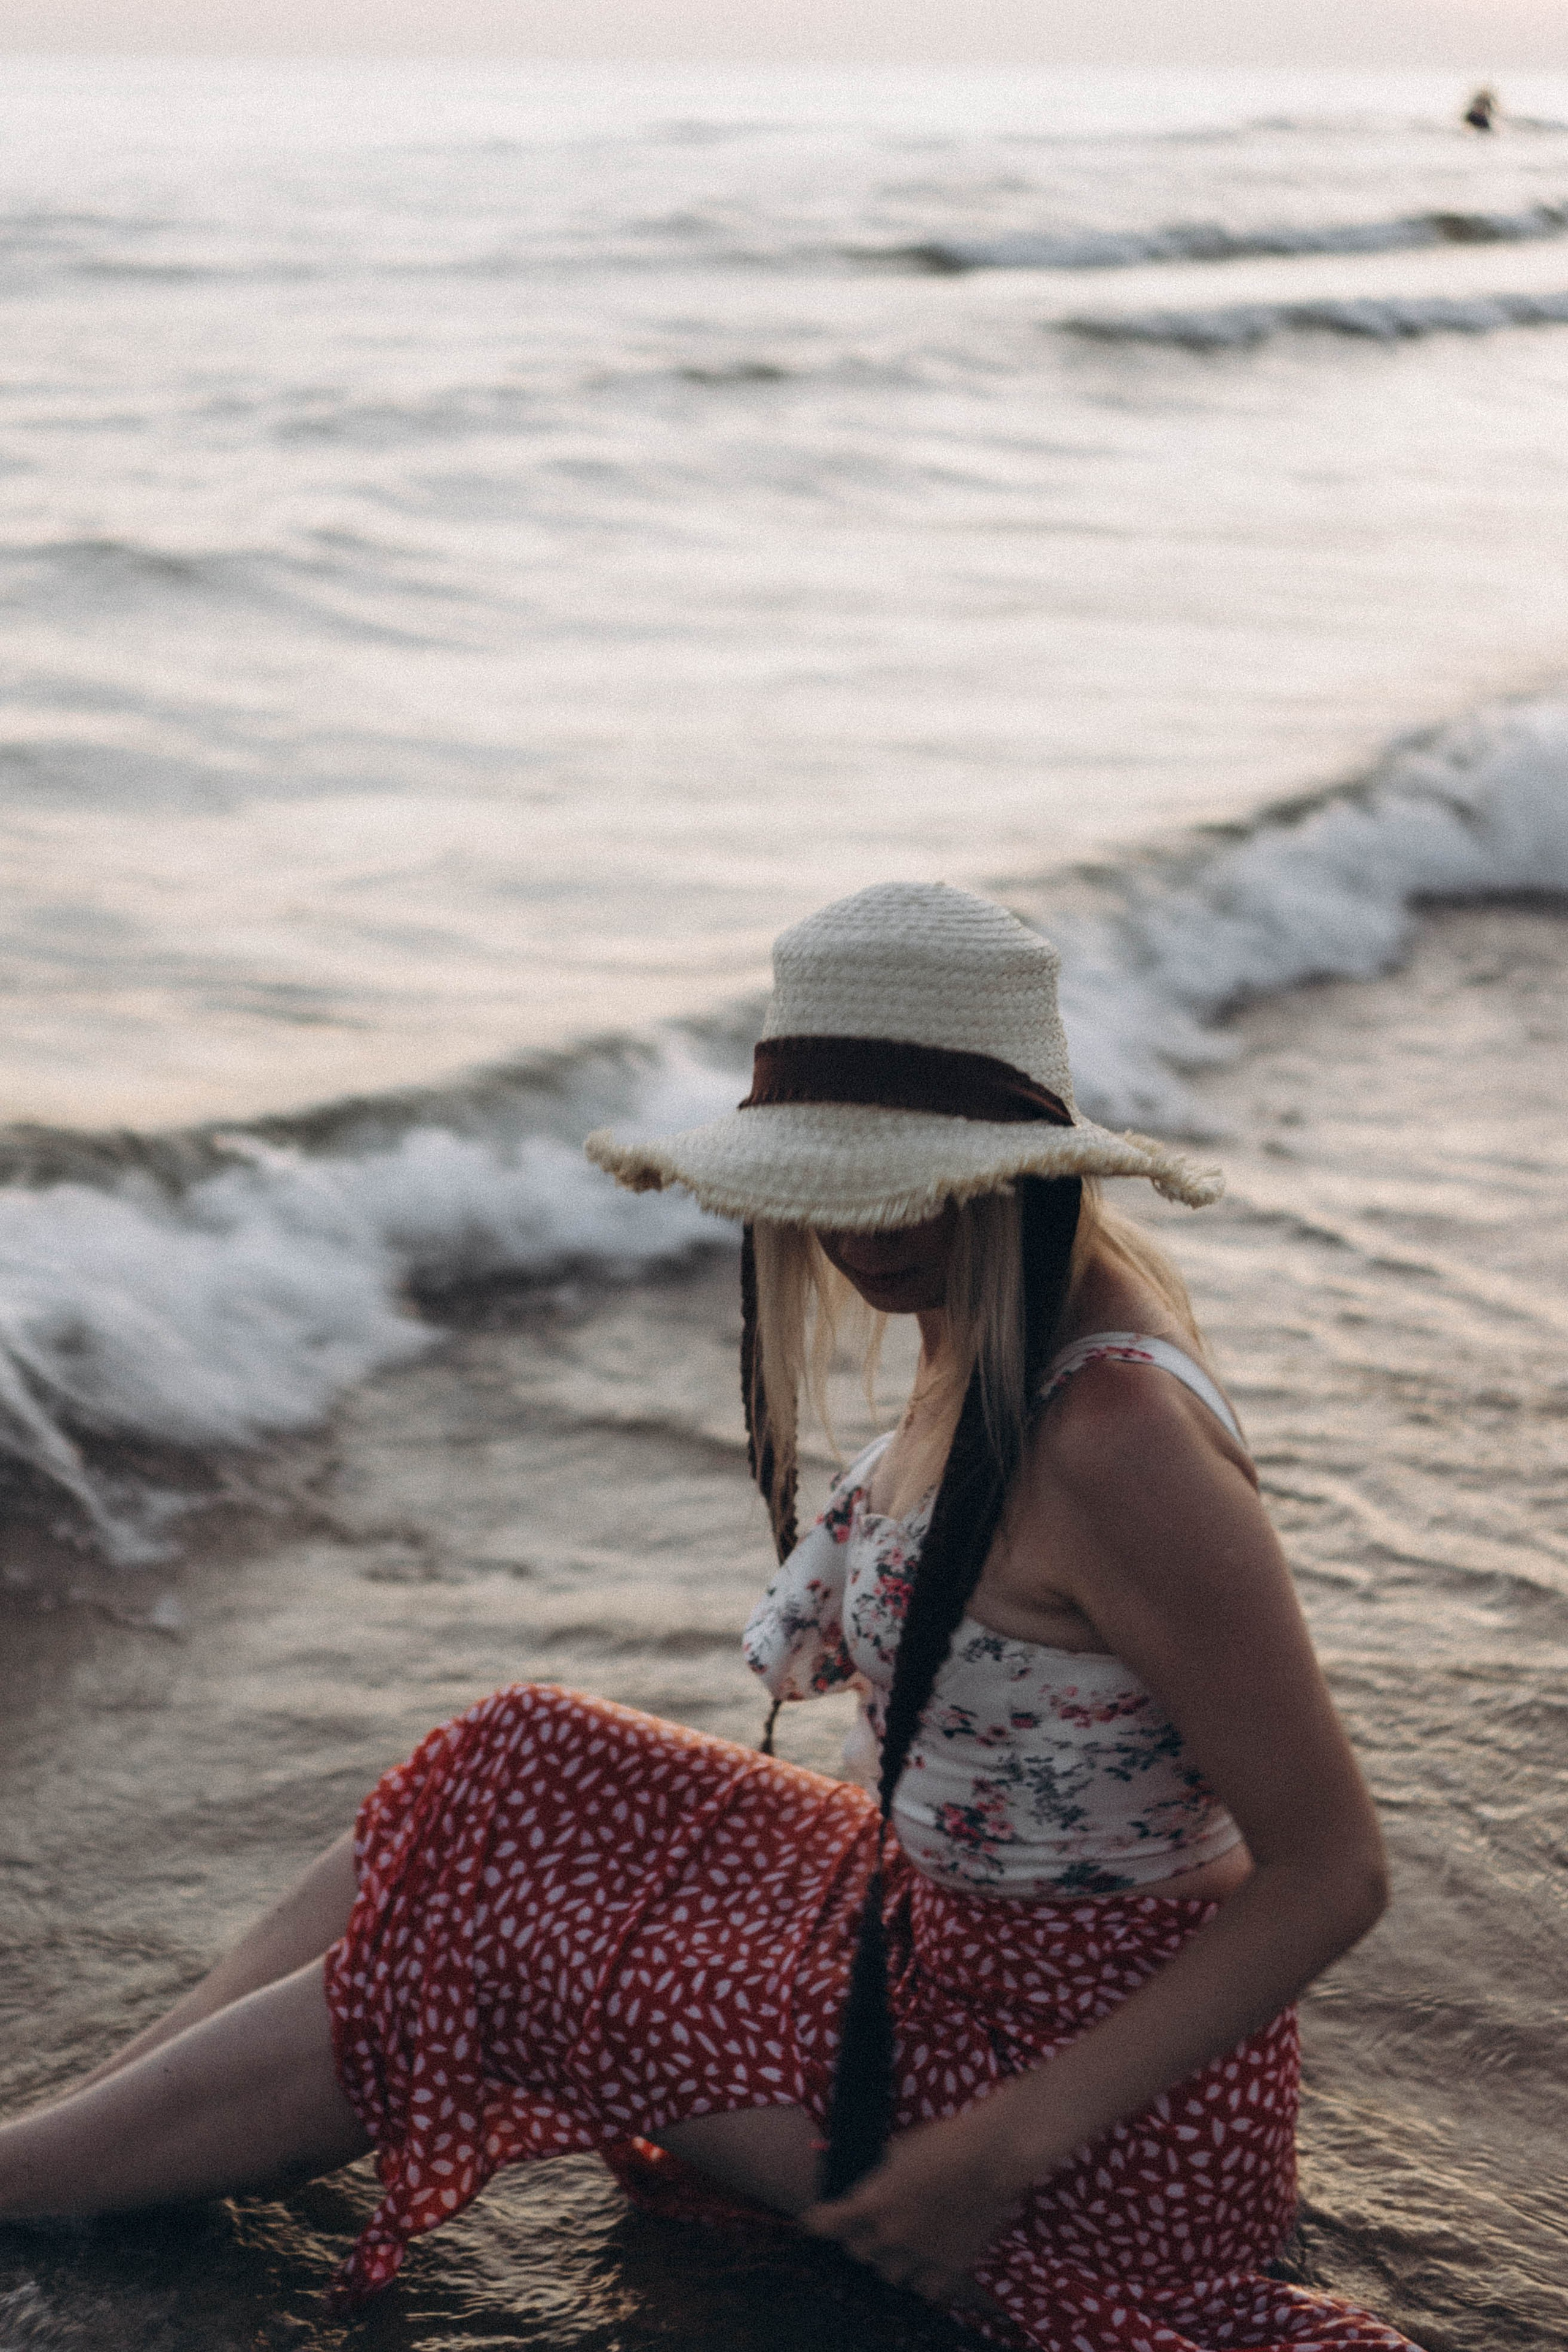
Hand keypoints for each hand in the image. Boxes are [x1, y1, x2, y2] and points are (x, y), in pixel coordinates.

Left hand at [801, 2107, 1023, 2304]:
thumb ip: (883, 2175)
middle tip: (864, 2229)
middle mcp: (892, 2235)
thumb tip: (878, 2183)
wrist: (989, 2158)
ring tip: (895, 2249)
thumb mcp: (901, 2149)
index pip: (832, 2222)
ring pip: (889, 2275)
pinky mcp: (950, 2265)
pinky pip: (925, 2289)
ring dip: (887, 2261)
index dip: (818, 2222)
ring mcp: (921, 2254)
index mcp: (875, 2202)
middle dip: (857, 2239)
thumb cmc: (944, 2141)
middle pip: (858, 2252)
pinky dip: (920, 2280)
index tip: (809, 2222)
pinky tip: (923, 2270)